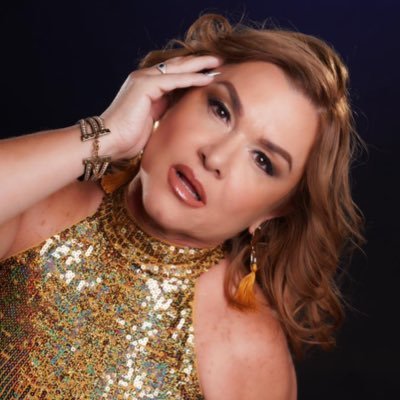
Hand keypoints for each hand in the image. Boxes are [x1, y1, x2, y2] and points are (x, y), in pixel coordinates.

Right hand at [101, 55, 221, 158]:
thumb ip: (165, 112)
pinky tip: (207, 78)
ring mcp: (143, 79)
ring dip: (199, 66)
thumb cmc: (128, 138)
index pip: (174, 74)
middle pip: (177, 66)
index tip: (211, 72)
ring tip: (218, 63)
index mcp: (147, 87)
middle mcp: (144, 78)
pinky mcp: (144, 85)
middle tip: (219, 61)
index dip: (193, 72)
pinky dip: (192, 78)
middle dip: (199, 63)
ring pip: (177, 69)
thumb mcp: (153, 122)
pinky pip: (174, 80)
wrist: (109, 140)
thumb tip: (181, 113)